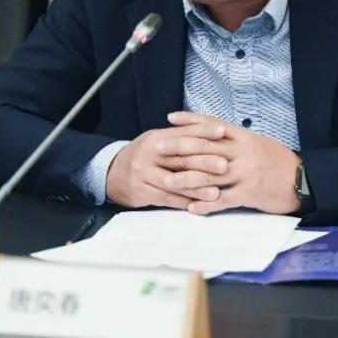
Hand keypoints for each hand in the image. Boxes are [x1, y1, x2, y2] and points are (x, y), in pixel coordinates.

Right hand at [105, 121, 230, 208]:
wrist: (112, 174)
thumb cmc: (145, 156)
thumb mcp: (158, 140)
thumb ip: (181, 136)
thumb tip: (214, 130)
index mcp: (157, 138)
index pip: (183, 133)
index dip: (204, 132)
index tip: (223, 132)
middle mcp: (149, 155)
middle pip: (180, 158)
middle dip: (205, 162)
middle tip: (225, 165)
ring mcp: (143, 174)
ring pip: (174, 182)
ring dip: (197, 189)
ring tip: (216, 193)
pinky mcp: (140, 192)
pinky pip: (166, 199)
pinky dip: (183, 202)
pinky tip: (198, 206)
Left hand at [158, 112, 301, 215]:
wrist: (303, 180)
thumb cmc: (279, 162)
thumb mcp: (258, 143)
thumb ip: (236, 140)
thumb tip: (215, 133)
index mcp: (244, 137)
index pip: (212, 125)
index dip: (190, 121)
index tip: (170, 119)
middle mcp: (243, 152)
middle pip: (205, 147)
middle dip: (179, 148)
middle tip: (157, 148)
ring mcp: (246, 173)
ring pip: (210, 175)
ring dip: (186, 179)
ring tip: (166, 181)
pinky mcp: (250, 193)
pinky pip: (224, 199)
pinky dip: (206, 204)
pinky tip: (191, 209)